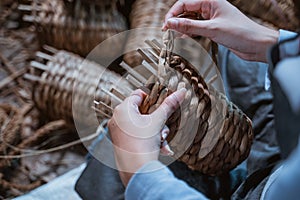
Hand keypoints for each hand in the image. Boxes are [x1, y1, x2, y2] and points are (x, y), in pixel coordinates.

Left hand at [108, 88, 185, 185]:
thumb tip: (181, 92)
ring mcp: (117, 131)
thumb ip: (169, 105)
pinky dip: (149, 139)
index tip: (161, 101)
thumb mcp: (158, 121)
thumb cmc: (143, 144)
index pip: (138, 94)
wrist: (136, 170)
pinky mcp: (120, 142)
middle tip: (163, 126)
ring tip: (162, 140)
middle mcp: (117, 119)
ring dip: (156, 131)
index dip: (152, 97)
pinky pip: (137, 135)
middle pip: (142, 111)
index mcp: (122, 109)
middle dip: (157, 120)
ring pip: (141, 125)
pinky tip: (160, 147)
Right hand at [162, 0, 278, 61]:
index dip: (173, 14)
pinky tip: (184, 39)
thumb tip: (170, 23)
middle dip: (176, 20)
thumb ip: (189, 26)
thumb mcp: (212, 29)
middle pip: (186, 10)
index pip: (184, 3)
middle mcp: (210, 7)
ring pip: (190, 20)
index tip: (166, 26)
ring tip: (174, 36)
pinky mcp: (213, 28)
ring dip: (182, 27)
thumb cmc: (241, 33)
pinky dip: (189, 33)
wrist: (257, 45)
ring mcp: (211, 18)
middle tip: (167, 32)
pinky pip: (196, 28)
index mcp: (210, 1)